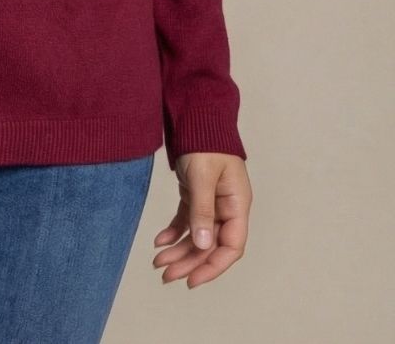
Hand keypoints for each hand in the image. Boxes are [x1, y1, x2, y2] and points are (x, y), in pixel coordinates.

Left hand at [152, 152, 251, 287]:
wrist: (196, 116)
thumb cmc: (206, 142)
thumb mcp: (203, 176)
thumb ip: (202, 210)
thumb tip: (203, 245)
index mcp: (237, 204)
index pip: (231, 246)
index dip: (213, 266)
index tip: (192, 280)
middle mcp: (226, 208)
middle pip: (210, 245)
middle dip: (189, 262)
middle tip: (166, 276)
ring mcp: (211, 202)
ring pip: (196, 236)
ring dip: (179, 251)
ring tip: (158, 263)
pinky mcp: (196, 195)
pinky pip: (186, 221)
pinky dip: (173, 232)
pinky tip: (159, 241)